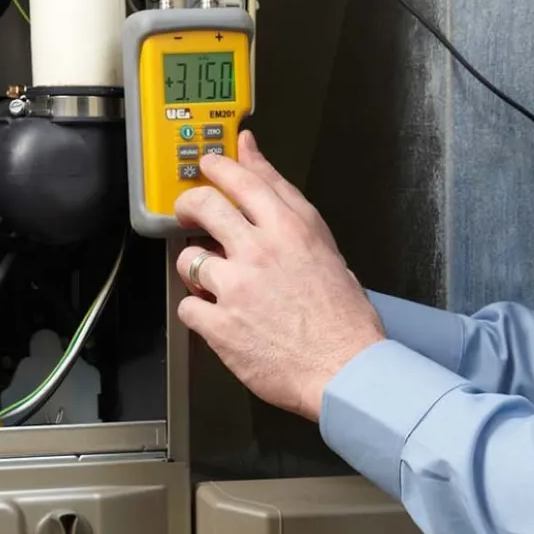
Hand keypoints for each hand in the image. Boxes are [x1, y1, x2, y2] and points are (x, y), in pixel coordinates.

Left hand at [174, 131, 384, 420]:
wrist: (347, 371)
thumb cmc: (343, 318)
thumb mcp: (325, 248)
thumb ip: (286, 204)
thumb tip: (257, 162)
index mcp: (291, 229)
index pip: (244, 179)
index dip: (220, 166)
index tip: (210, 163)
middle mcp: (260, 251)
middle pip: (203, 206)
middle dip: (189, 206)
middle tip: (188, 215)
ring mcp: (237, 287)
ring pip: (188, 259)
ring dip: (196, 269)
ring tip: (214, 283)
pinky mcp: (220, 324)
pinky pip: (187, 306)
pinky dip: (198, 312)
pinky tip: (218, 317)